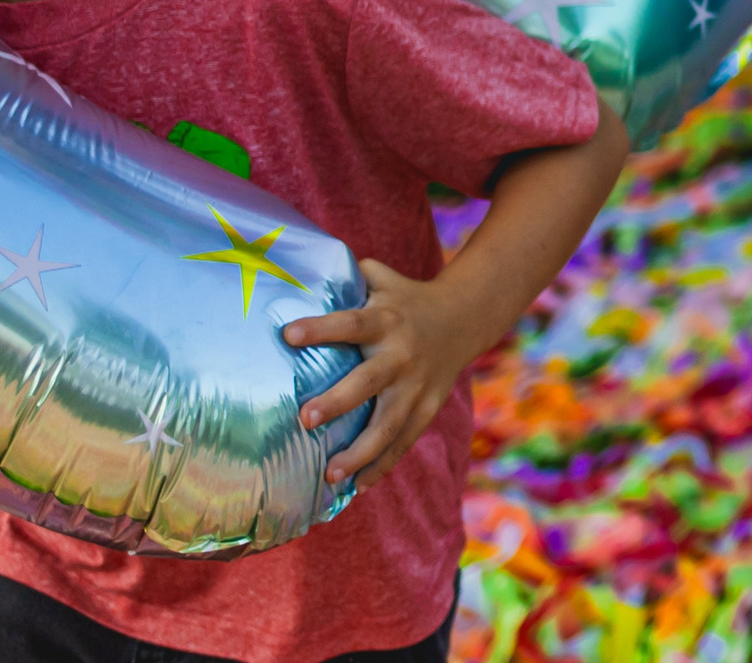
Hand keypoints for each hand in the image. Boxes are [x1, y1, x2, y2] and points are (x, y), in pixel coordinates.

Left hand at [284, 260, 488, 492]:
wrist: (464, 318)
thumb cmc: (404, 298)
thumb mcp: (382, 279)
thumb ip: (347, 276)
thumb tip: (298, 262)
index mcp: (386, 320)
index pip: (351, 322)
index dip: (321, 328)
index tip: (288, 334)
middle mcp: (401, 356)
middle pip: (369, 381)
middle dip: (338, 401)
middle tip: (305, 418)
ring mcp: (416, 387)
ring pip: (388, 425)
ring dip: (359, 452)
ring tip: (329, 474)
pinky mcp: (426, 409)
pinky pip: (402, 443)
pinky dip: (381, 467)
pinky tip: (356, 488)